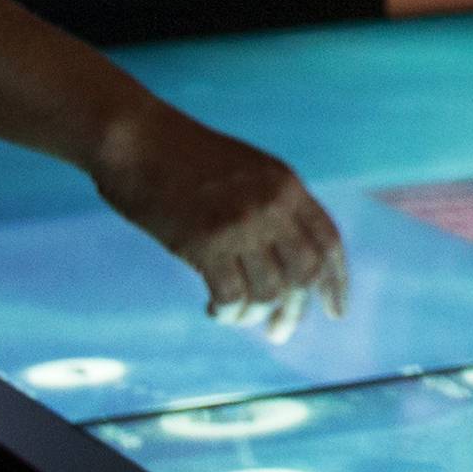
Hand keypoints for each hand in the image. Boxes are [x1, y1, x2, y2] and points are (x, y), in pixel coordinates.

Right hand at [92, 99, 350, 335]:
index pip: (328, 240)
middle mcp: (272, 203)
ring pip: (270, 292)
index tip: (336, 312)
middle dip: (295, 310)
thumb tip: (289, 262)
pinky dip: (226, 313)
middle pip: (305, 273)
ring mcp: (241, 223)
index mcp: (287, 183)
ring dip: (254, 316)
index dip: (336, 281)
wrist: (136, 138)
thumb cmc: (184, 158)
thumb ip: (274, 204)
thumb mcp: (247, 170)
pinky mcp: (205, 242)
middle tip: (278, 333)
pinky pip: (232, 297)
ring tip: (236, 318)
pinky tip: (213, 310)